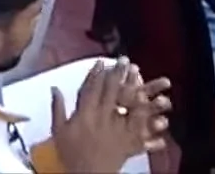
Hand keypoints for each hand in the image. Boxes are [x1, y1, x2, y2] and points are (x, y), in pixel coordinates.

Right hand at [50, 60, 170, 173]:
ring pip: (128, 107)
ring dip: (137, 92)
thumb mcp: (58, 129)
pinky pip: (142, 130)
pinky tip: (159, 115)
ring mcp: (117, 130)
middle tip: (124, 60)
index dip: (96, 74)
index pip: (90, 89)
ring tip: (144, 80)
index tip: (102, 61)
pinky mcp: (128, 142)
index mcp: (84, 114)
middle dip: (118, 75)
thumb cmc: (70, 153)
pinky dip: (150, 124)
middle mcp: (102, 118)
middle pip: (111, 93)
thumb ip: (57, 108)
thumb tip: (54, 87)